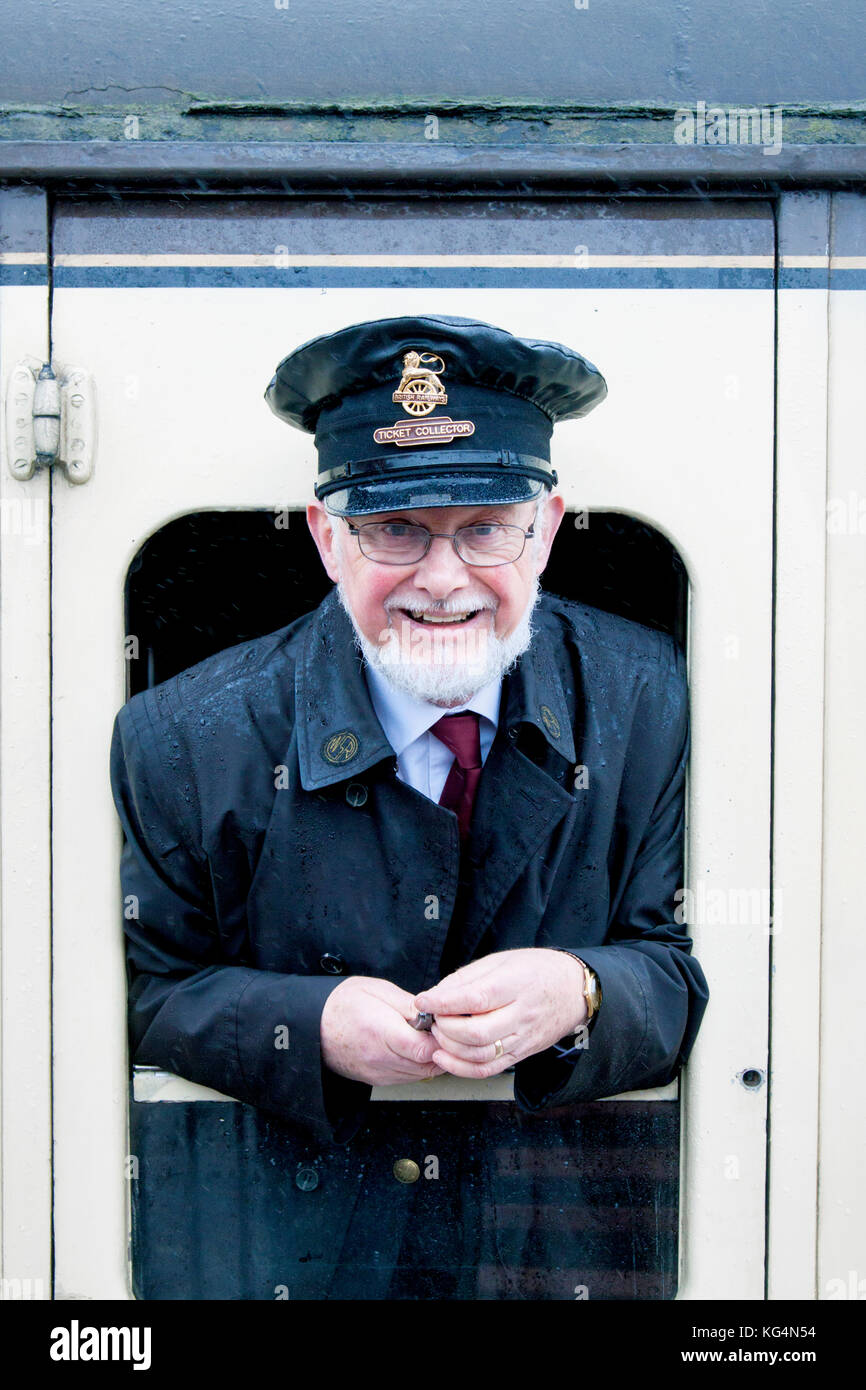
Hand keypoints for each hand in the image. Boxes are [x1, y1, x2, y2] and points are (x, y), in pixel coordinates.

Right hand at [320, 975, 445, 1086]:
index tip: (441, 1023)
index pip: (424, 1048)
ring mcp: (378, 1072)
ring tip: (425, 1036)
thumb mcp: (376, 989)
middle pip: (428, 1064)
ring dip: (431, 1058)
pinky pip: (409, 1078)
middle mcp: (380, 1058)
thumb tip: (434, 1014)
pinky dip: (418, 1065)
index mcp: (380, 1031)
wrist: (312, 1026)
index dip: (441, 1037)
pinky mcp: (377, 1079)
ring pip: (421, 1074)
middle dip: (441, 1047)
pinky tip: (414, 1047)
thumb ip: (408, 1003)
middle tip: (438, 1028)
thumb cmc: (342, 1003)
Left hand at [413, 948, 587, 1078]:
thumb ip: (467, 978)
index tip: (423, 1000)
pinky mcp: (521, 1055)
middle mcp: (521, 1014)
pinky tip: (445, 1057)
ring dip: (450, 1048)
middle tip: (433, 1017)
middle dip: (445, 1028)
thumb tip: (434, 995)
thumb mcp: (501, 960)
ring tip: (439, 1034)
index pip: (476, 998)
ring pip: (480, 1055)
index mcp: (516, 984)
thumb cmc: (536, 969)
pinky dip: (461, 1068)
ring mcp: (523, 1038)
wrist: (573, 990)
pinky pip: (488, 1070)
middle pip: (476, 1033)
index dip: (444, 1002)